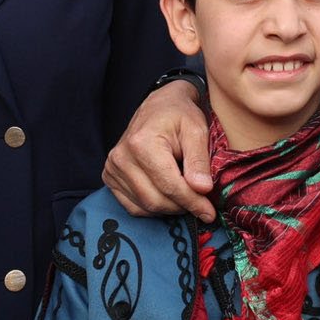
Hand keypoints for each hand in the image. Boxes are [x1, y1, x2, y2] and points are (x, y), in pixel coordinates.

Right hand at [102, 80, 213, 222]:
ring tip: (186, 195)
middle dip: (182, 207)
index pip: (169, 186)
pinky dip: (153, 207)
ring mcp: (112, 168)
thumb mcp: (197, 131)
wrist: (159, 106)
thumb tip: (202, 189)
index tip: (210, 213)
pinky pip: (133, 206)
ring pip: (145, 206)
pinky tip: (167, 195)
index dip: (192, 202)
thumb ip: (199, 161)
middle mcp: (121, 157)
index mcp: (141, 144)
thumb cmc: (180, 115)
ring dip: (170, 208)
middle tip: (202, 204)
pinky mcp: (110, 177)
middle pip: (156, 200)